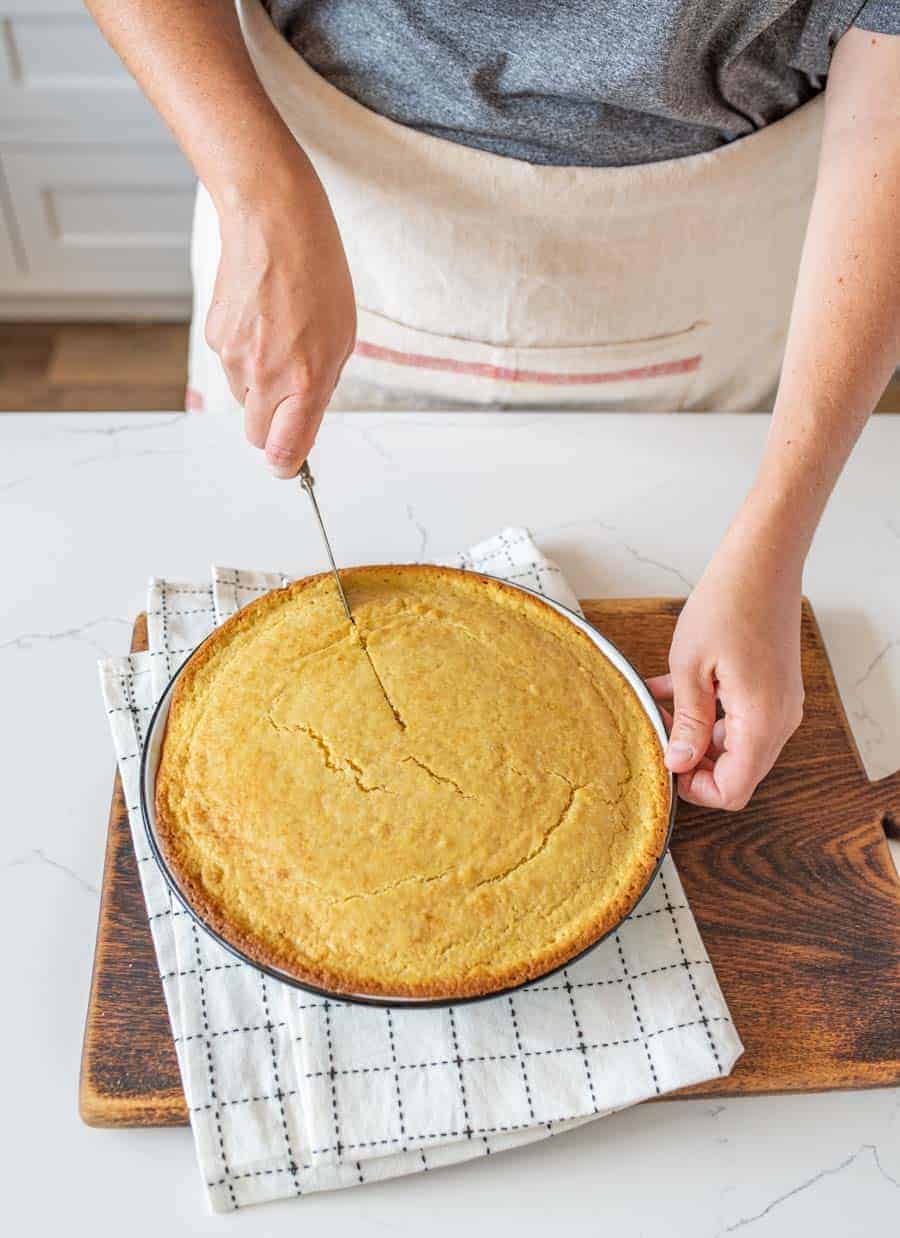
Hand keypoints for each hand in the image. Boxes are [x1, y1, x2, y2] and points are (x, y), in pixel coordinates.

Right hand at [205, 155, 355, 476]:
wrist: (272, 219)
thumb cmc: (317, 272)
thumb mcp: (342, 339)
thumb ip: (319, 390)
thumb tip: (301, 425)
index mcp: (303, 381)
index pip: (283, 452)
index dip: (287, 465)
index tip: (291, 465)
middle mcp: (264, 376)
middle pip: (258, 435)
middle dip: (274, 425)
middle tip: (293, 394)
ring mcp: (233, 357)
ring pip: (245, 397)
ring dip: (262, 383)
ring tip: (282, 337)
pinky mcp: (214, 335)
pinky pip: (231, 364)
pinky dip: (246, 353)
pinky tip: (262, 318)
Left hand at [647, 529, 803, 810]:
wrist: (761, 562)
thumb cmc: (727, 605)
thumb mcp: (691, 668)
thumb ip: (687, 721)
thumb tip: (678, 762)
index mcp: (761, 721)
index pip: (734, 790)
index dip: (696, 789)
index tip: (666, 765)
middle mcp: (779, 720)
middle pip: (737, 772)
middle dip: (694, 761)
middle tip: (658, 734)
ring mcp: (779, 704)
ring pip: (735, 746)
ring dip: (696, 735)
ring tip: (658, 708)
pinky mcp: (772, 688)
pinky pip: (740, 718)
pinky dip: (708, 714)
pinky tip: (671, 692)